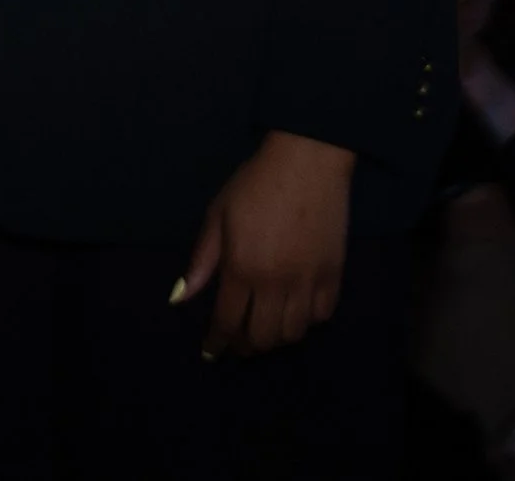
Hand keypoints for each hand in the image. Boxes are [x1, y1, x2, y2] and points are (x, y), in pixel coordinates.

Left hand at [178, 130, 354, 358]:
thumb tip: (180, 298)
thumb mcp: (217, 216)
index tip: (211, 352)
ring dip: (275, 338)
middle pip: (261, 337)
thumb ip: (202, 261)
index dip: (217, 342)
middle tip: (238, 340)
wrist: (307, 162)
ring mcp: (308, 281)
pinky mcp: (334, 275)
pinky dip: (306, 322)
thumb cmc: (254, 184)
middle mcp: (276, 283)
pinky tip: (294, 312)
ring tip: (264, 328)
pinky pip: (321, 316)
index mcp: (242, 268)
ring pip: (292, 333)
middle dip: (245, 346)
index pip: (227, 321)